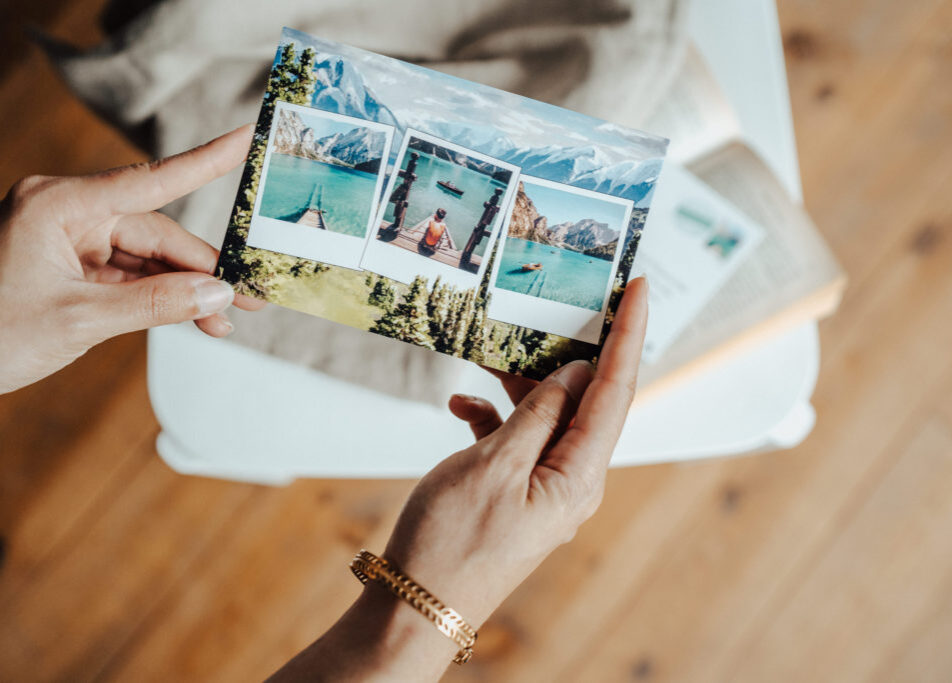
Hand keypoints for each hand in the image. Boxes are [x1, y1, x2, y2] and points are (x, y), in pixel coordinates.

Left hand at [0, 125, 262, 403]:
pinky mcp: (69, 267)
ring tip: (224, 320)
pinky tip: (192, 317)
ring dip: (184, 289)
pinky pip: (128, 276)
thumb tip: (217, 294)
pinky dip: (159, 297)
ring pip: (147, 257)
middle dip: (202, 269)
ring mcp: (67, 240)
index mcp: (59, 204)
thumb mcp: (78, 321)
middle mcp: (66, 212)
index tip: (243, 139)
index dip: (205, 162)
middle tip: (249, 296)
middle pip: (155, 232)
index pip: (149, 180)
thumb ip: (154, 304)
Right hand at [272, 277, 647, 681]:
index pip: (616, 391)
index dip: (629, 335)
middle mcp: (572, 481)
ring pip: (545, 417)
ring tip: (492, 352)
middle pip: (585, 400)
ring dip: (519, 385)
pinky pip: (514, 441)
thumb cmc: (451, 543)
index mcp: (579, 476)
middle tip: (559, 306)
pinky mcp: (513, 493)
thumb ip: (538, 413)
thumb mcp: (493, 465)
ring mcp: (542, 488)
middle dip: (570, 352)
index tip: (638, 288)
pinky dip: (492, 418)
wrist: (414, 605)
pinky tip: (462, 406)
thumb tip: (576, 375)